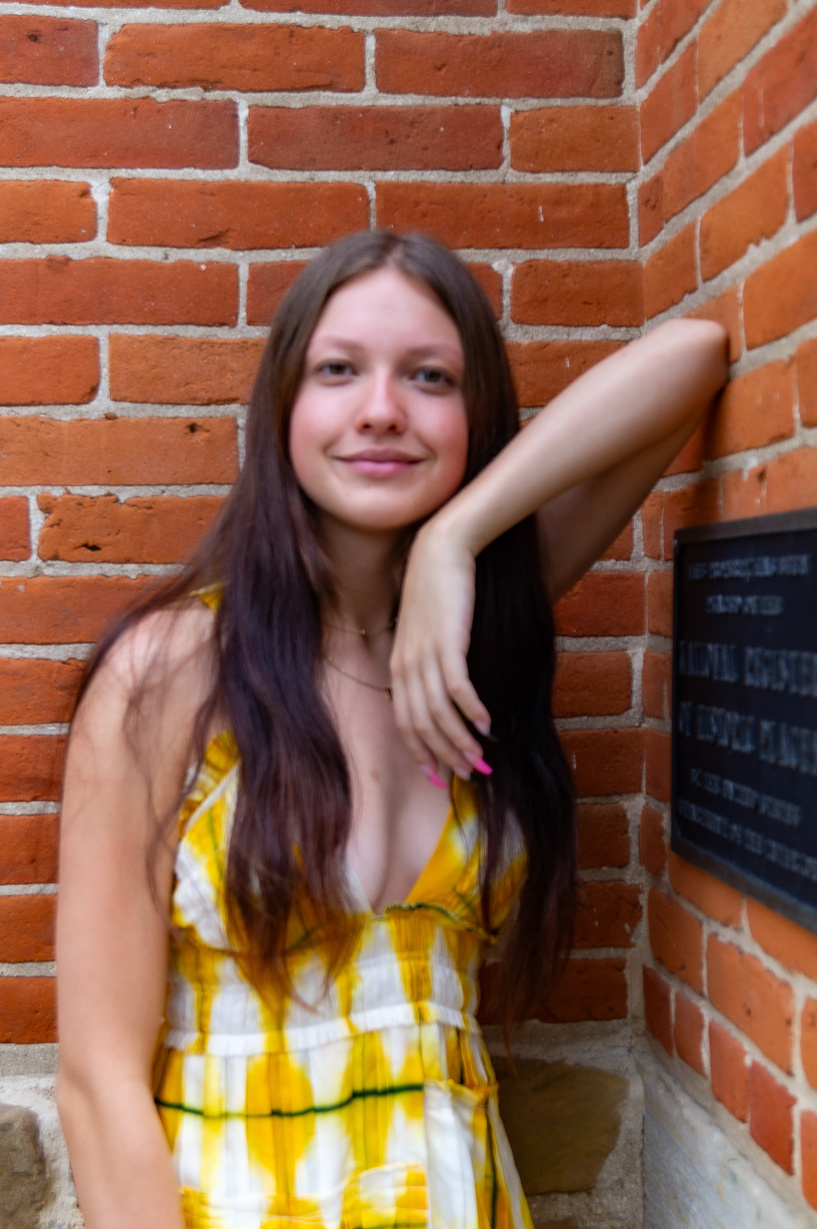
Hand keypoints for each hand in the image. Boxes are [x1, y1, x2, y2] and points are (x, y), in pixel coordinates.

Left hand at [390, 517, 491, 783]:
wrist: (440, 550)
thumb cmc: (437, 591)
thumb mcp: (425, 632)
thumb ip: (428, 661)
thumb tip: (446, 690)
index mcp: (398, 667)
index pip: (405, 723)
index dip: (422, 753)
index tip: (440, 777)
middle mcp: (406, 665)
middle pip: (422, 726)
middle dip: (446, 756)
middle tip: (470, 774)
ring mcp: (425, 655)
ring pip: (439, 713)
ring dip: (461, 741)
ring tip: (482, 760)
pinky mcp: (448, 642)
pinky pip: (458, 687)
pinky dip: (472, 710)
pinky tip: (488, 724)